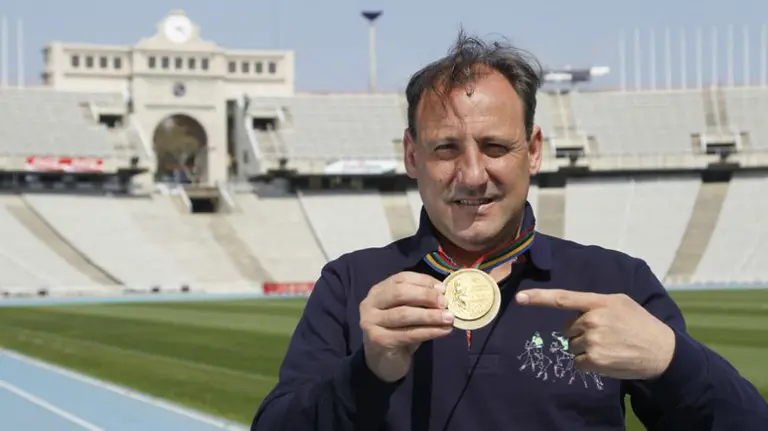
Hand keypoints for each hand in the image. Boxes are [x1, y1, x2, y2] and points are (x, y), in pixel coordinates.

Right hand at [359, 271, 453, 382]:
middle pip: (399, 293)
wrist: (383, 359)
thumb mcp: (408, 310)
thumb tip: (443, 293)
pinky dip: (428, 331)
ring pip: (404, 314)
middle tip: (445, 303)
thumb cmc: (398, 330)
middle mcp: (370, 303)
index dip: (423, 281)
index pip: (401, 278)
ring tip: (449, 318)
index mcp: (379, 290)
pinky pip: (408, 333)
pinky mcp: (378, 340)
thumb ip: (420, 301)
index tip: (443, 289)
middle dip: (426, 296)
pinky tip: (443, 331)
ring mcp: (371, 321)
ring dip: (430, 315)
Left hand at [515, 289, 675, 379]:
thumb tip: (572, 310)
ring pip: (572, 345)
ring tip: (609, 346)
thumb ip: (595, 302)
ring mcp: (593, 341)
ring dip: (585, 348)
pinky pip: (577, 361)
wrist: (661, 351)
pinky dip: (588, 362)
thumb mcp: (620, 302)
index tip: (519, 298)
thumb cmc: (639, 323)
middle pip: (567, 328)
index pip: (563, 298)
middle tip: (604, 334)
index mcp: (599, 302)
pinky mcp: (594, 360)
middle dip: (580, 332)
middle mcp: (593, 320)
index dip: (538, 298)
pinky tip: (607, 358)